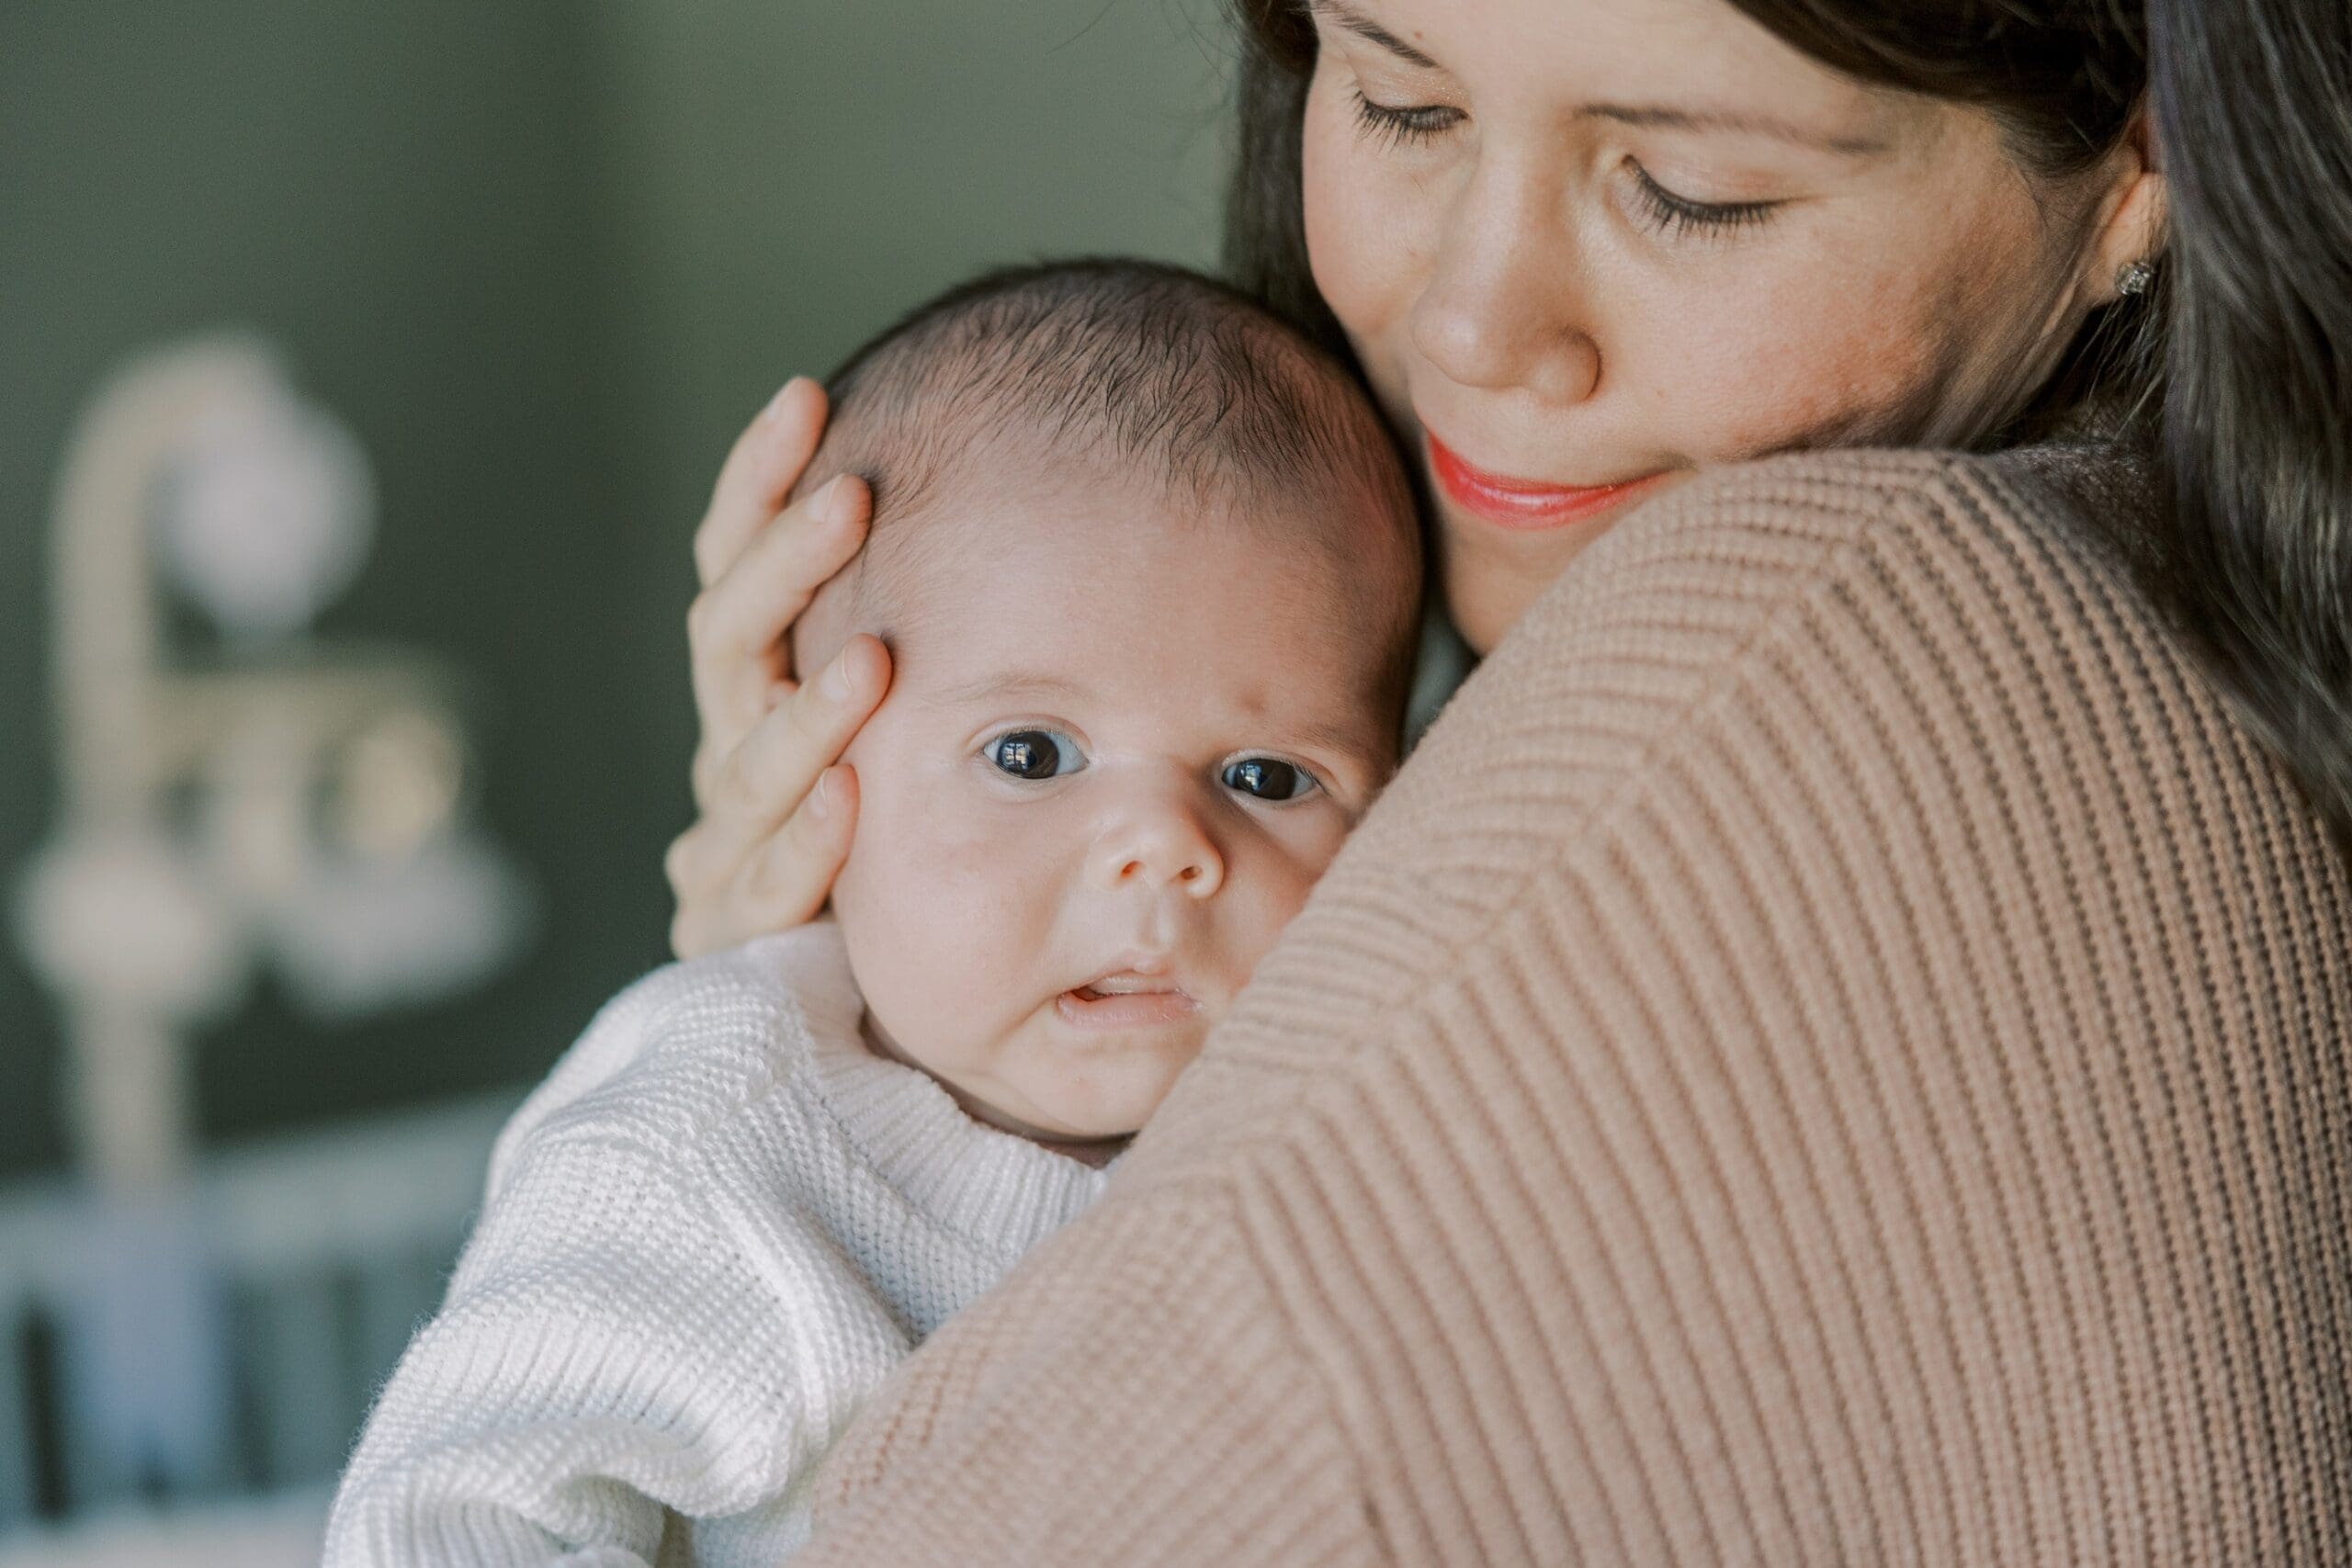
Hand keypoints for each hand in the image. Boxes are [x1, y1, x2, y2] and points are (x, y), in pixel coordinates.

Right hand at [666, 378, 891, 958]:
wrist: (859, 989)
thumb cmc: (910, 827)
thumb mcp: (918, 715)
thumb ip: (930, 625)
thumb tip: (1018, 474)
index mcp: (754, 688)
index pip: (736, 567)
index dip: (759, 486)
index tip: (807, 397)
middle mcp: (729, 752)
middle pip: (729, 643)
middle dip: (785, 569)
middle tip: (849, 501)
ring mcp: (723, 842)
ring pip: (748, 764)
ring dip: (808, 711)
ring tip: (868, 658)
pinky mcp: (733, 934)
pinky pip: (770, 881)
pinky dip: (810, 839)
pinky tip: (849, 796)